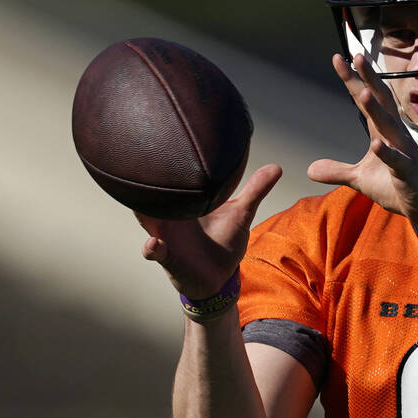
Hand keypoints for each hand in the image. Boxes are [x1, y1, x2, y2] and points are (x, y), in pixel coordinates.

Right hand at [136, 164, 281, 298]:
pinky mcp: (167, 257)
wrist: (219, 276)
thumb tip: (276, 167)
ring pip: (147, 220)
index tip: (165, 141)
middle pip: (151, 196)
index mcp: (186, 202)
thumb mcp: (241, 214)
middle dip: (147, 183)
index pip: (171, 179)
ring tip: (142, 205)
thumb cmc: (224, 241)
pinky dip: (152, 248)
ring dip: (145, 213)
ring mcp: (165, 235)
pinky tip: (154, 243)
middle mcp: (170, 216)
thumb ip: (255, 191)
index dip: (163, 162)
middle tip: (143, 165)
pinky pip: (153, 252)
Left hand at [308, 53, 417, 231]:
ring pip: (389, 127)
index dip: (353, 80)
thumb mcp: (360, 180)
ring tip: (363, 92)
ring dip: (376, 110)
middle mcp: (395, 136)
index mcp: (383, 132)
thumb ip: (337, 171)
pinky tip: (377, 144)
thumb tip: (310, 168)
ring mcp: (404, 153)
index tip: (338, 58)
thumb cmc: (397, 187)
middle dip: (368, 80)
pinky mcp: (409, 174)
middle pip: (381, 102)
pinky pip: (397, 161)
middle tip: (356, 56)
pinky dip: (387, 153)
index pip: (366, 101)